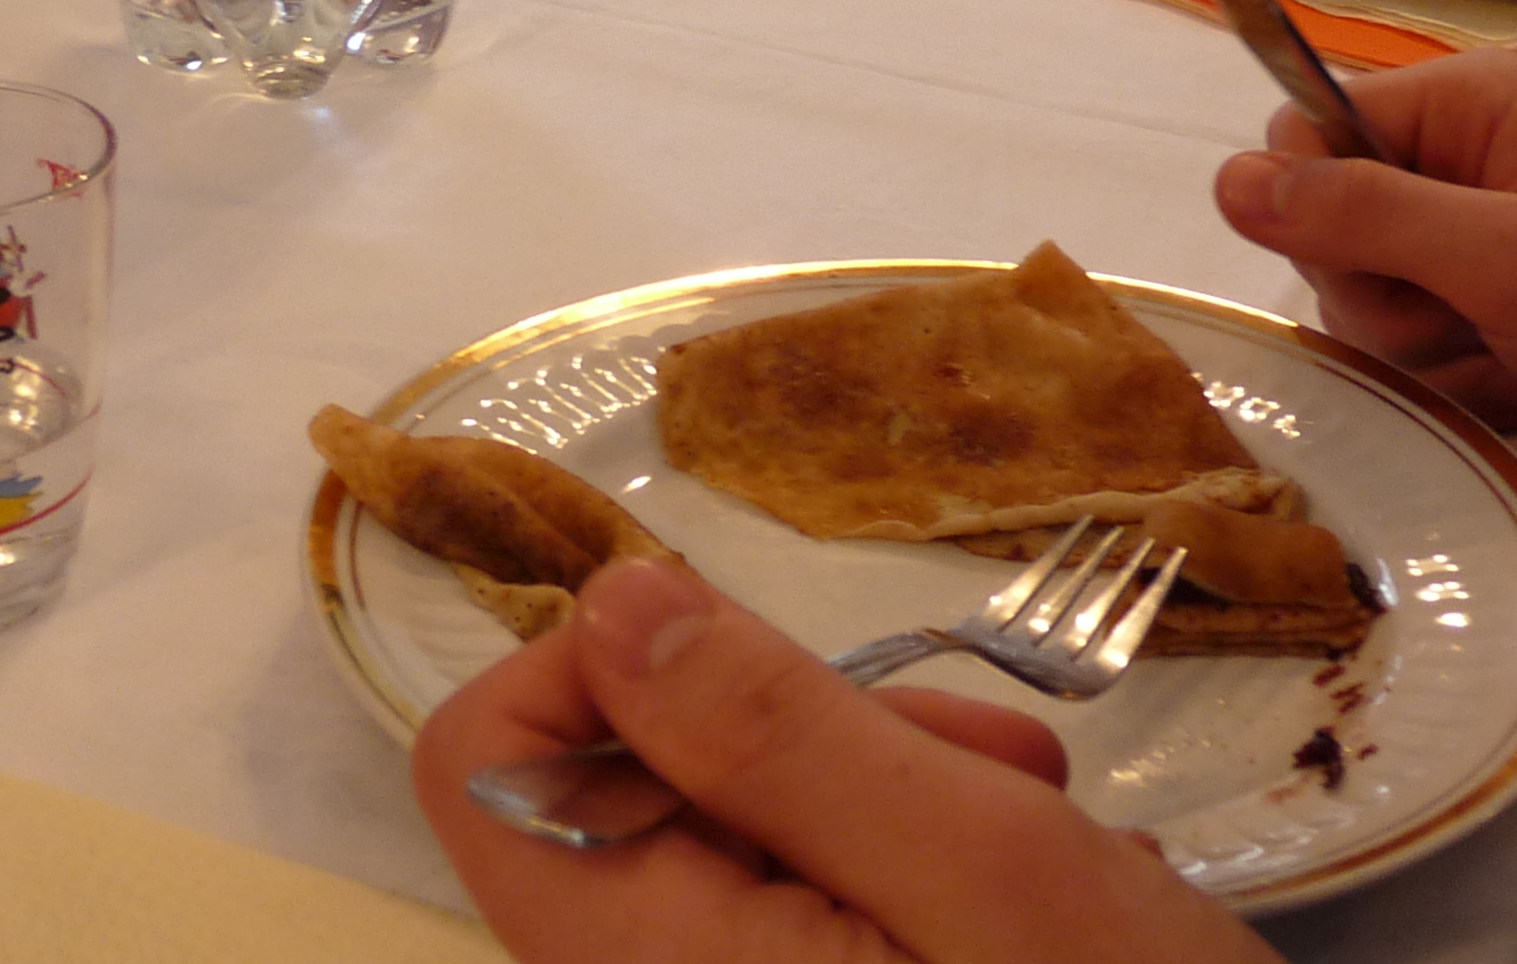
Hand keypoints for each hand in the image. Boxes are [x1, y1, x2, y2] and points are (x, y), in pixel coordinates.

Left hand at [415, 559, 1274, 963]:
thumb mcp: (981, 864)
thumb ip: (777, 730)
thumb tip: (608, 597)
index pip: (484, 762)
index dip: (605, 662)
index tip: (782, 664)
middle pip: (618, 792)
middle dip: (801, 732)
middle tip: (989, 761)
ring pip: (724, 843)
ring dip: (876, 792)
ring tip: (1032, 824)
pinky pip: (788, 919)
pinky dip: (897, 870)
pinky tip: (1018, 891)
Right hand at [1210, 54, 1516, 538]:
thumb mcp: (1510, 261)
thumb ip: (1364, 215)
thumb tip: (1224, 178)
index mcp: (1471, 106)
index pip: (1308, 134)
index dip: (1327, 212)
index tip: (1398, 264)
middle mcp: (1466, 164)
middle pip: (1329, 232)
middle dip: (1396, 305)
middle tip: (1492, 321)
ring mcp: (1482, 252)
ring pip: (1365, 308)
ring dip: (1437, 359)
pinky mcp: (1496, 327)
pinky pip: (1416, 359)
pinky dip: (1466, 390)